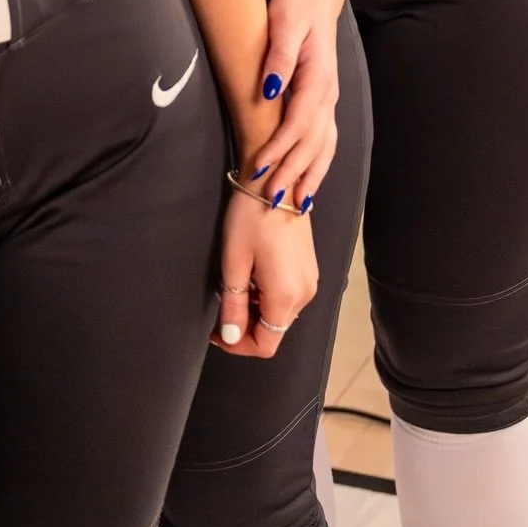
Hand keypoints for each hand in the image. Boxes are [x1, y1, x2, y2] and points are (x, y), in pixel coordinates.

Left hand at [212, 189, 318, 357]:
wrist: (276, 181)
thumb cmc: (251, 217)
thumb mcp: (234, 262)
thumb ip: (234, 305)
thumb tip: (231, 337)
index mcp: (286, 295)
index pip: (266, 344)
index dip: (238, 344)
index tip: (217, 332)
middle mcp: (305, 293)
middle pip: (274, 330)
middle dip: (247, 325)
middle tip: (223, 304)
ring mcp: (310, 280)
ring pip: (281, 313)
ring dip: (257, 309)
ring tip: (237, 282)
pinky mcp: (309, 268)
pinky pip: (288, 295)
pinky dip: (268, 295)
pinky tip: (253, 273)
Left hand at [247, 0, 340, 209]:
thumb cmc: (295, 9)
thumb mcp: (283, 23)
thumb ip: (278, 57)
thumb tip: (269, 90)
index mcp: (317, 79)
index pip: (298, 123)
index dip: (279, 148)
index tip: (259, 167)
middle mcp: (328, 96)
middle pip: (312, 143)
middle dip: (293, 172)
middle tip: (272, 199)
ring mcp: (329, 102)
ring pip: (324, 147)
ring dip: (310, 177)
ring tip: (297, 206)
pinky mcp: (325, 104)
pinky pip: (326, 142)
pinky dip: (319, 166)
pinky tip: (310, 184)